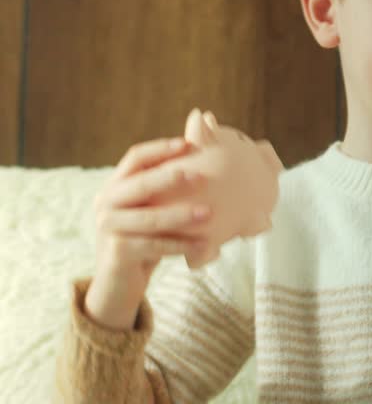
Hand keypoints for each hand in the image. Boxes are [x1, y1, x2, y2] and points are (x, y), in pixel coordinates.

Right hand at [92, 137, 212, 290]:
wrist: (119, 283)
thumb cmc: (144, 240)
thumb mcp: (151, 211)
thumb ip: (165, 192)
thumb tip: (206, 166)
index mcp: (115, 186)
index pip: (135, 158)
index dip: (160, 149)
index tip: (188, 144)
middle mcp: (106, 203)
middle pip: (140, 184)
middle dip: (171, 178)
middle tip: (201, 176)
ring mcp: (108, 228)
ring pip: (149, 218)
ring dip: (181, 215)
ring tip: (209, 213)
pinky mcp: (117, 252)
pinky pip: (154, 245)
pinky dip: (181, 245)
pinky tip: (205, 245)